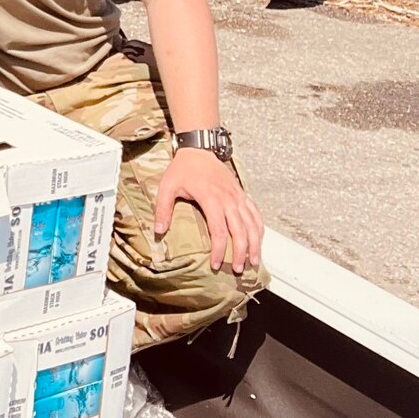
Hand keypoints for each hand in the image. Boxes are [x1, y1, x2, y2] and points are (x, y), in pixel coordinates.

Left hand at [155, 148, 263, 273]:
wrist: (198, 149)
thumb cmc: (182, 168)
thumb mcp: (167, 187)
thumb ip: (162, 209)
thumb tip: (159, 231)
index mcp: (211, 199)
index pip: (219, 230)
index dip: (218, 250)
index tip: (215, 264)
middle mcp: (228, 199)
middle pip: (240, 231)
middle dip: (240, 253)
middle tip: (236, 269)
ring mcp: (238, 196)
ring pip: (252, 224)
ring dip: (255, 244)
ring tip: (253, 261)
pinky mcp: (242, 194)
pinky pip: (255, 213)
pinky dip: (259, 228)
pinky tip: (259, 240)